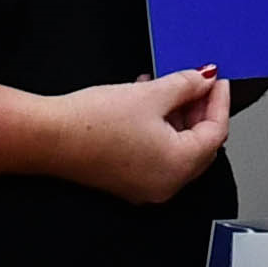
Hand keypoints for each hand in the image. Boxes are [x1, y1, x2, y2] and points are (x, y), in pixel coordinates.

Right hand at [32, 69, 232, 203]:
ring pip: (177, 148)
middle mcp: (166, 185)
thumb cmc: (93, 122)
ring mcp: (145, 187)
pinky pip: (157, 154)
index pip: (215, 133)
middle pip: (199, 145)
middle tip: (199, 82)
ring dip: (178, 117)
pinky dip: (160, 129)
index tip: (218, 79)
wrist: (49, 136)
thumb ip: (186, 85)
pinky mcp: (127, 181)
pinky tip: (148, 102)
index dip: (219, 101)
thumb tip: (204, 80)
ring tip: (170, 86)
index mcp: (178, 167)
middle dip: (200, 110)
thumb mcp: (150, 94)